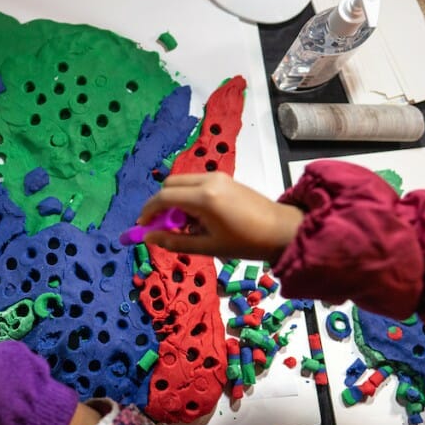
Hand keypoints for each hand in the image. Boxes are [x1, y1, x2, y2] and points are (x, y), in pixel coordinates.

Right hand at [138, 173, 302, 262]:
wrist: (282, 230)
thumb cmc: (246, 243)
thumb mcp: (208, 247)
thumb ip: (175, 241)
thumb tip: (149, 238)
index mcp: (203, 198)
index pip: (163, 197)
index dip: (148, 211)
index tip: (142, 226)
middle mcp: (207, 180)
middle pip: (170, 185)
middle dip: (160, 205)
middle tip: (160, 227)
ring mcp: (217, 177)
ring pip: (182, 183)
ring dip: (174, 201)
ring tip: (182, 226)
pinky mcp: (225, 179)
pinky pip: (196, 183)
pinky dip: (188, 197)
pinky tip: (197, 218)